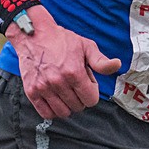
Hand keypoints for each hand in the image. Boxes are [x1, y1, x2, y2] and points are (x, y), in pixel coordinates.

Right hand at [5, 5, 121, 119]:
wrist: (34, 34)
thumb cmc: (61, 40)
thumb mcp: (86, 46)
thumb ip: (101, 61)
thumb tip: (117, 65)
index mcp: (74, 72)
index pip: (91, 100)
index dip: (92, 91)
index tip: (87, 82)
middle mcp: (58, 82)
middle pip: (78, 107)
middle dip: (80, 97)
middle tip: (75, 84)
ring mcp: (44, 88)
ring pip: (63, 113)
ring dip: (68, 105)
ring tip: (65, 91)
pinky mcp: (31, 91)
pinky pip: (46, 113)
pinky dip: (53, 110)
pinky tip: (55, 99)